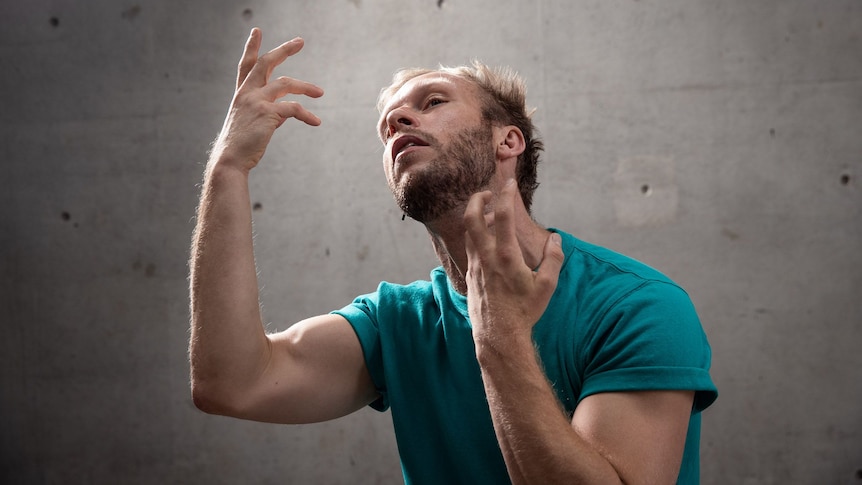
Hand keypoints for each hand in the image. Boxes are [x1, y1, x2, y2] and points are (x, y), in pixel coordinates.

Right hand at [211, 28, 323, 171]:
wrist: (230, 160)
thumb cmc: (242, 146)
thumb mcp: (253, 124)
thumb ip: (269, 113)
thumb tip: (287, 112)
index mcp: (242, 94)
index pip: (246, 66)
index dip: (252, 47)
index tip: (257, 31)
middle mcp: (247, 93)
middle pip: (266, 63)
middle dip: (284, 50)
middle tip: (300, 41)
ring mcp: (256, 101)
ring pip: (286, 83)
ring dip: (306, 86)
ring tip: (320, 92)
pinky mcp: (267, 113)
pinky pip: (293, 108)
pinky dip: (307, 115)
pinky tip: (316, 122)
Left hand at [464, 179, 564, 344]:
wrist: (499, 335)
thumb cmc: (525, 311)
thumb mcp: (547, 285)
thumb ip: (553, 258)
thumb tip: (555, 237)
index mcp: (506, 256)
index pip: (503, 215)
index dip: (506, 194)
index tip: (510, 184)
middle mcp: (486, 257)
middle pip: (471, 217)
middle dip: (477, 199)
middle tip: (488, 193)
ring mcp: (474, 266)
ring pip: (469, 233)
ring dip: (479, 219)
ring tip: (494, 219)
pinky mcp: (470, 275)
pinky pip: (470, 248)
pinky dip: (477, 237)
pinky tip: (488, 242)